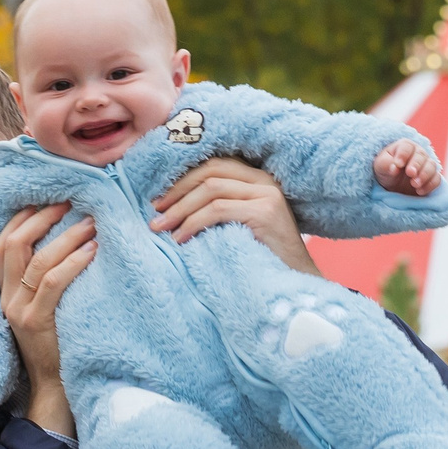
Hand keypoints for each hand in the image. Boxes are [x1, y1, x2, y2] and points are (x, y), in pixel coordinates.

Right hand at [0, 202, 93, 437]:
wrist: (55, 387)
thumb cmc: (58, 343)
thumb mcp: (43, 307)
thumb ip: (45, 280)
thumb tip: (66, 238)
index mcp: (4, 291)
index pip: (1, 244)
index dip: (20, 218)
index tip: (46, 198)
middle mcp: (5, 298)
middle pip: (12, 244)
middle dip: (41, 217)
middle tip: (71, 201)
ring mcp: (18, 311)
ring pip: (35, 261)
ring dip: (65, 236)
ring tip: (91, 223)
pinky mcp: (35, 323)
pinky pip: (52, 283)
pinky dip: (74, 261)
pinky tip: (93, 251)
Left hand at [152, 158, 311, 272]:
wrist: (293, 283)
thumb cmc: (259, 259)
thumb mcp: (235, 227)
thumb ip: (217, 211)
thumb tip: (170, 208)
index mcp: (256, 179)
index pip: (213, 165)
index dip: (182, 179)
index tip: (159, 200)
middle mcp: (264, 181)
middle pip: (209, 172)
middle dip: (177, 191)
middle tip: (154, 213)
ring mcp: (266, 194)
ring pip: (211, 189)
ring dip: (180, 209)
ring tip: (162, 228)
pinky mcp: (265, 212)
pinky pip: (218, 210)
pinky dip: (194, 222)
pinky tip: (181, 238)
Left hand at [373, 140, 441, 196]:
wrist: (392, 185)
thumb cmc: (386, 170)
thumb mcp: (380, 166)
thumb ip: (385, 164)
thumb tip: (395, 167)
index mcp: (405, 146)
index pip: (407, 147)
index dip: (403, 155)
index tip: (398, 165)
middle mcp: (418, 153)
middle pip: (421, 156)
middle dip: (416, 165)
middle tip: (410, 174)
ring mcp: (426, 165)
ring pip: (431, 166)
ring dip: (425, 175)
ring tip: (414, 185)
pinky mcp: (431, 178)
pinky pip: (436, 179)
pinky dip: (430, 185)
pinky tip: (419, 191)